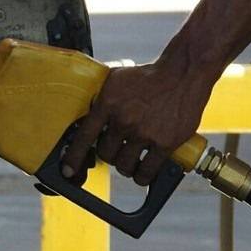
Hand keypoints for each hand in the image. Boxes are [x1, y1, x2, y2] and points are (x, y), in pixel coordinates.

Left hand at [60, 61, 210, 185]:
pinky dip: (142, 177)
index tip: (68, 170)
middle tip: (115, 150)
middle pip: (105, 154)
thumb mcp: (117, 80)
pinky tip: (142, 173)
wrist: (182, 73)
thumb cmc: (149, 76)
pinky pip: (146, 172)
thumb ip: (102, 97)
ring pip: (124, 165)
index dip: (73, 157)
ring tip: (129, 159)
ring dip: (125, 166)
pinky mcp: (164, 144)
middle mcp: (123, 120)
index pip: (84, 137)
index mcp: (108, 104)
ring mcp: (144, 133)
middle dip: (108, 155)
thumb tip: (88, 110)